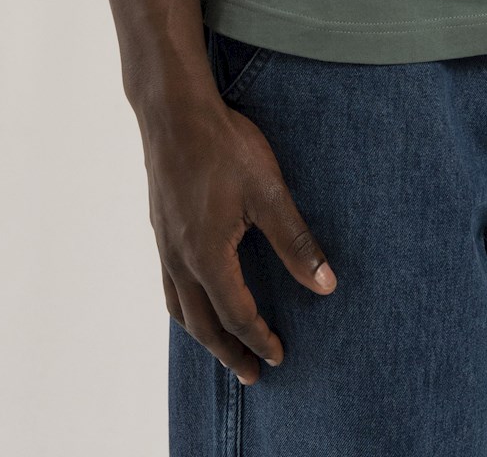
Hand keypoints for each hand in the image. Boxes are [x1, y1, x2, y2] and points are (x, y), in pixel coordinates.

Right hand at [141, 93, 337, 381]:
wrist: (174, 111)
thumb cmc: (224, 147)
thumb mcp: (269, 193)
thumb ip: (296, 242)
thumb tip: (326, 286)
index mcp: (207, 256)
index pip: (236, 315)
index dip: (259, 340)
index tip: (279, 357)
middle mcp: (179, 258)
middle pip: (203, 324)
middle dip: (230, 353)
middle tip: (252, 375)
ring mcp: (164, 244)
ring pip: (180, 307)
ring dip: (204, 335)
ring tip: (223, 348)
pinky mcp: (160, 227)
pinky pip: (169, 284)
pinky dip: (184, 306)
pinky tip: (196, 297)